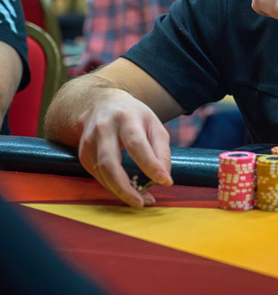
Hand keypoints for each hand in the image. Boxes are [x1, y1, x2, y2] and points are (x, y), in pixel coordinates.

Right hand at [78, 88, 172, 208]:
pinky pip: (97, 175)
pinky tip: (124, 189)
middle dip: (125, 188)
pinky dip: (111, 186)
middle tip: (142, 203)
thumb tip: (164, 178)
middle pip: (110, 162)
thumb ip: (162, 151)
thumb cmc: (134, 116)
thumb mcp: (154, 124)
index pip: (137, 144)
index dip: (150, 165)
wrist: (103, 103)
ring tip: (138, 200)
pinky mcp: (83, 153)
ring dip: (119, 191)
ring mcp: (90, 140)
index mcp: (126, 117)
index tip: (165, 181)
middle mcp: (104, 128)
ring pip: (101, 173)